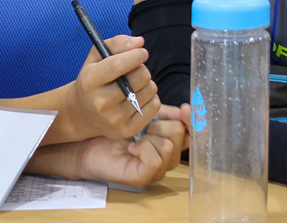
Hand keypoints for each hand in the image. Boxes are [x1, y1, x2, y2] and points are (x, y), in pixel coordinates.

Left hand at [68, 103, 187, 186]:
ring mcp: (157, 170)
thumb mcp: (146, 114)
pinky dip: (142, 148)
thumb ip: (168, 113)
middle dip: (160, 124)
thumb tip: (187, 110)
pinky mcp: (144, 177)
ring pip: (169, 146)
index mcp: (173, 142)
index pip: (195, 134)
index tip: (185, 108)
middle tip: (143, 127)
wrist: (91, 140)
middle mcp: (169, 158)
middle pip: (181, 134)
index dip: (193, 121)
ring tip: (135, 139)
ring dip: (149, 136)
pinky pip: (155, 159)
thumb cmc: (117, 128)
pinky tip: (131, 148)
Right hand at [69, 35, 161, 139]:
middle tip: (134, 71)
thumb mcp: (96, 57)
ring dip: (147, 83)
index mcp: (90, 82)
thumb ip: (117, 44)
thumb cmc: (92, 80)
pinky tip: (138, 97)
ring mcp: (114, 120)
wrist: (82, 114)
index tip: (141, 52)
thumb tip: (139, 43)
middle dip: (142, 68)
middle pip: (140, 77)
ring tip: (134, 85)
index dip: (135, 55)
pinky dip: (151, 98)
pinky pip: (154, 106)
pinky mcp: (127, 130)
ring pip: (150, 90)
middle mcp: (100, 103)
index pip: (118, 65)